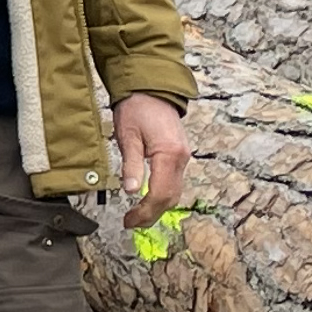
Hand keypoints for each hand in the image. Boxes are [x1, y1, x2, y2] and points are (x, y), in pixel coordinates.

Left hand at [113, 93, 188, 223]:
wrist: (151, 89)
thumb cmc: (137, 108)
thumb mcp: (128, 135)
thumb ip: (131, 164)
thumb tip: (131, 191)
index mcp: (169, 153)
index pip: (160, 193)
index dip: (144, 211)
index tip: (128, 220)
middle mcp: (182, 158)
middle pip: (170, 198)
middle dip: (151, 214)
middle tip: (130, 222)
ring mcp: (184, 157)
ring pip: (175, 192)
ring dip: (158, 207)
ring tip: (137, 215)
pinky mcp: (180, 156)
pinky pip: (175, 182)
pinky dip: (163, 195)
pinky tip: (148, 199)